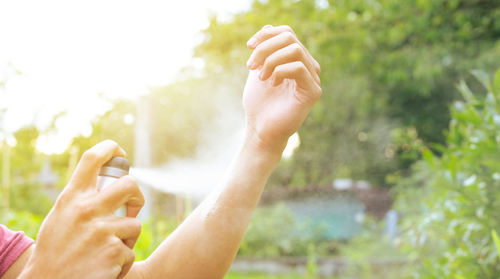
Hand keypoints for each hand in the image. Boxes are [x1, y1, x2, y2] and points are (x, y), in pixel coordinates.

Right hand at [19, 140, 144, 278]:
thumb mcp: (60, 218)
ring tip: (107, 250)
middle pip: (130, 185)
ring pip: (135, 223)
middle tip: (134, 206)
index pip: (92, 159)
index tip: (119, 152)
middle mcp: (86, 209)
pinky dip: (122, 261)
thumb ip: (81, 200)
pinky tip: (105, 268)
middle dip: (137, 196)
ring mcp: (102, 230)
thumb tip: (105, 183)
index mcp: (71, 198)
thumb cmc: (55, 251)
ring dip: (127, 239)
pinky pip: (130, 250)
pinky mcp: (115, 251)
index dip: (110, 149)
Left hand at [243, 25, 321, 154]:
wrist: (260, 129)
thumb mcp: (258, 70)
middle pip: (289, 38)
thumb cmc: (259, 104)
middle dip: (265, 48)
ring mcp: (313, 78)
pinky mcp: (313, 91)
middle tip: (250, 65)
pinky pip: (297, 68)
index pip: (287, 33)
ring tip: (259, 76)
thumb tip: (269, 27)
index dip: (266, 34)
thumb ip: (264, 50)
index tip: (249, 46)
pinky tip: (271, 83)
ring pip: (294, 50)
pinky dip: (279, 71)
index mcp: (296, 60)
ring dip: (270, 60)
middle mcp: (308, 66)